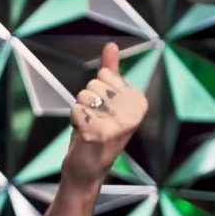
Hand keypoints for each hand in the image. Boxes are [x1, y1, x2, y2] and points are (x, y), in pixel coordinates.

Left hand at [63, 43, 147, 185]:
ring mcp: (118, 122)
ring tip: (89, 128)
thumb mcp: (106, 101)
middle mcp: (134, 111)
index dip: (96, 91)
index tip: (103, 111)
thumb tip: (111, 45)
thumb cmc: (97, 133)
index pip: (104, 74)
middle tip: (94, 121)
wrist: (88, 170)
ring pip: (83, 96)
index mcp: (139, 101)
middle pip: (93, 83)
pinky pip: (76, 110)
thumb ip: (111, 71)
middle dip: (87, 101)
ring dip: (80, 111)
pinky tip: (84, 135)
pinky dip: (74, 121)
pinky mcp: (100, 131)